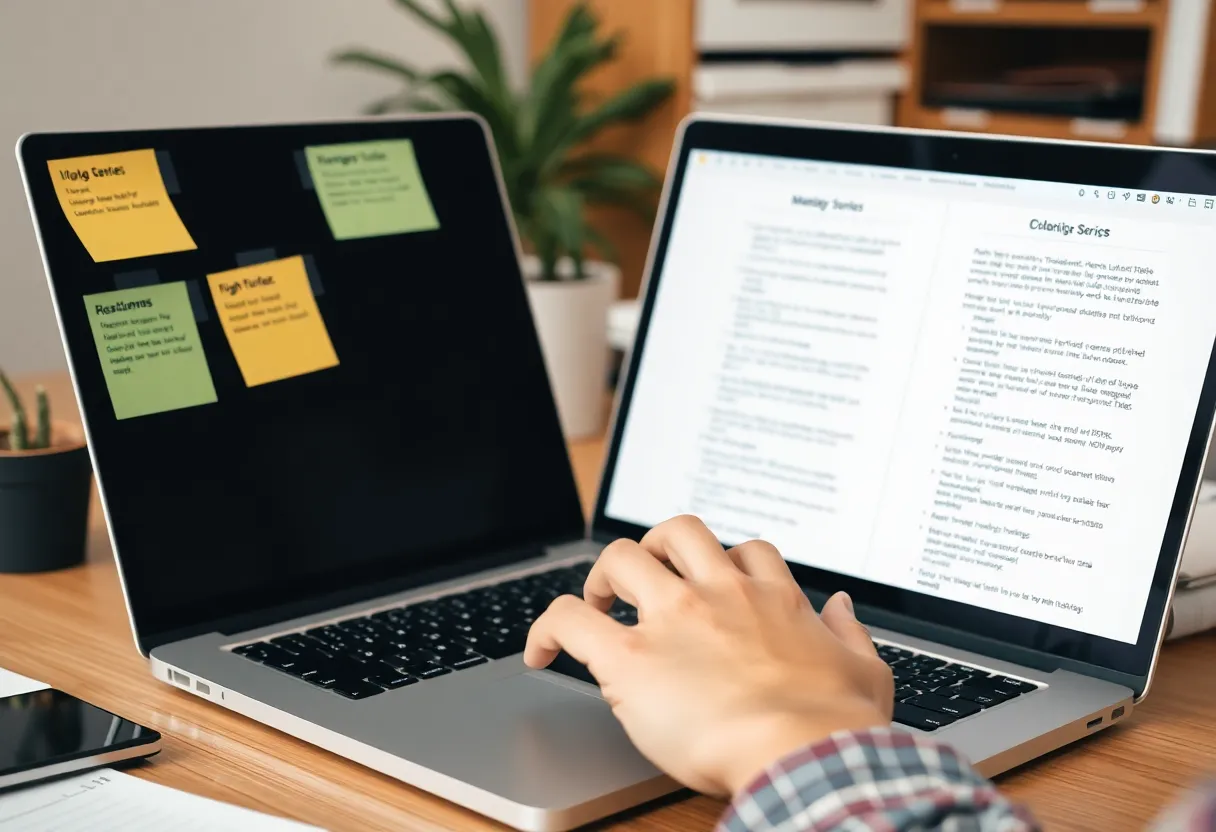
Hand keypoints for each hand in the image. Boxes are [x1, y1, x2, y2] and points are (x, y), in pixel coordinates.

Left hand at [524, 515, 893, 797]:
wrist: (804, 757)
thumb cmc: (835, 726)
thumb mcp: (866, 671)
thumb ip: (851, 633)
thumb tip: (841, 607)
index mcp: (771, 599)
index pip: (745, 551)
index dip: (723, 561)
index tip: (711, 582)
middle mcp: (718, 594)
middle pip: (678, 531)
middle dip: (656, 546)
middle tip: (643, 579)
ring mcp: (672, 619)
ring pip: (622, 556)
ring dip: (604, 573)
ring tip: (596, 600)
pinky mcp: (631, 658)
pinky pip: (570, 620)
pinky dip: (547, 626)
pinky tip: (540, 648)